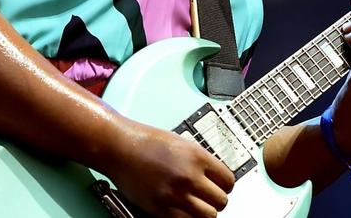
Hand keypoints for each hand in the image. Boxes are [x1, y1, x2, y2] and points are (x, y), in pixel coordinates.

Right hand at [107, 119, 234, 217]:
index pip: (228, 180)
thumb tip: (213, 175)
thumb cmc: (148, 141)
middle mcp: (190, 176)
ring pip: (208, 216)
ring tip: (197, 206)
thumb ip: (199, 160)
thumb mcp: (182, 143)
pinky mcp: (161, 209)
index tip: (221, 186)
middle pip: (221, 201)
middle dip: (217, 200)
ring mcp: (176, 195)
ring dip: (205, 212)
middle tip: (209, 197)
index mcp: (197, 156)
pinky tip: (183, 211)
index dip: (226, 185)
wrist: (122, 148)